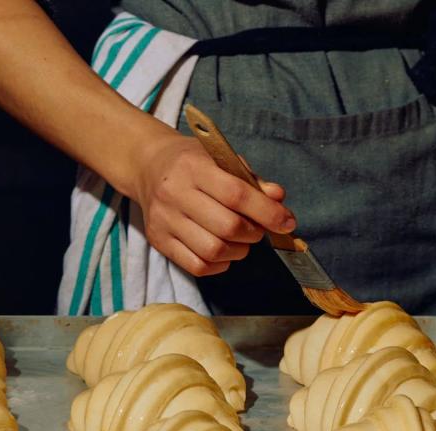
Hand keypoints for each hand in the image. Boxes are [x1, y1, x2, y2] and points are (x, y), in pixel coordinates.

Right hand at [132, 129, 295, 276]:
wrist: (149, 167)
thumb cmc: (193, 163)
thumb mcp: (222, 159)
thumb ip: (252, 180)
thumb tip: (278, 199)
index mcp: (194, 167)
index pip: (237, 194)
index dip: (267, 212)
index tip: (287, 222)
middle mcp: (175, 193)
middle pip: (227, 227)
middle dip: (253, 233)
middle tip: (256, 229)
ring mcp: (165, 220)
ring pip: (213, 250)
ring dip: (238, 251)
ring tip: (240, 241)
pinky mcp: (159, 242)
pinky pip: (197, 266)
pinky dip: (219, 264)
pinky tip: (223, 251)